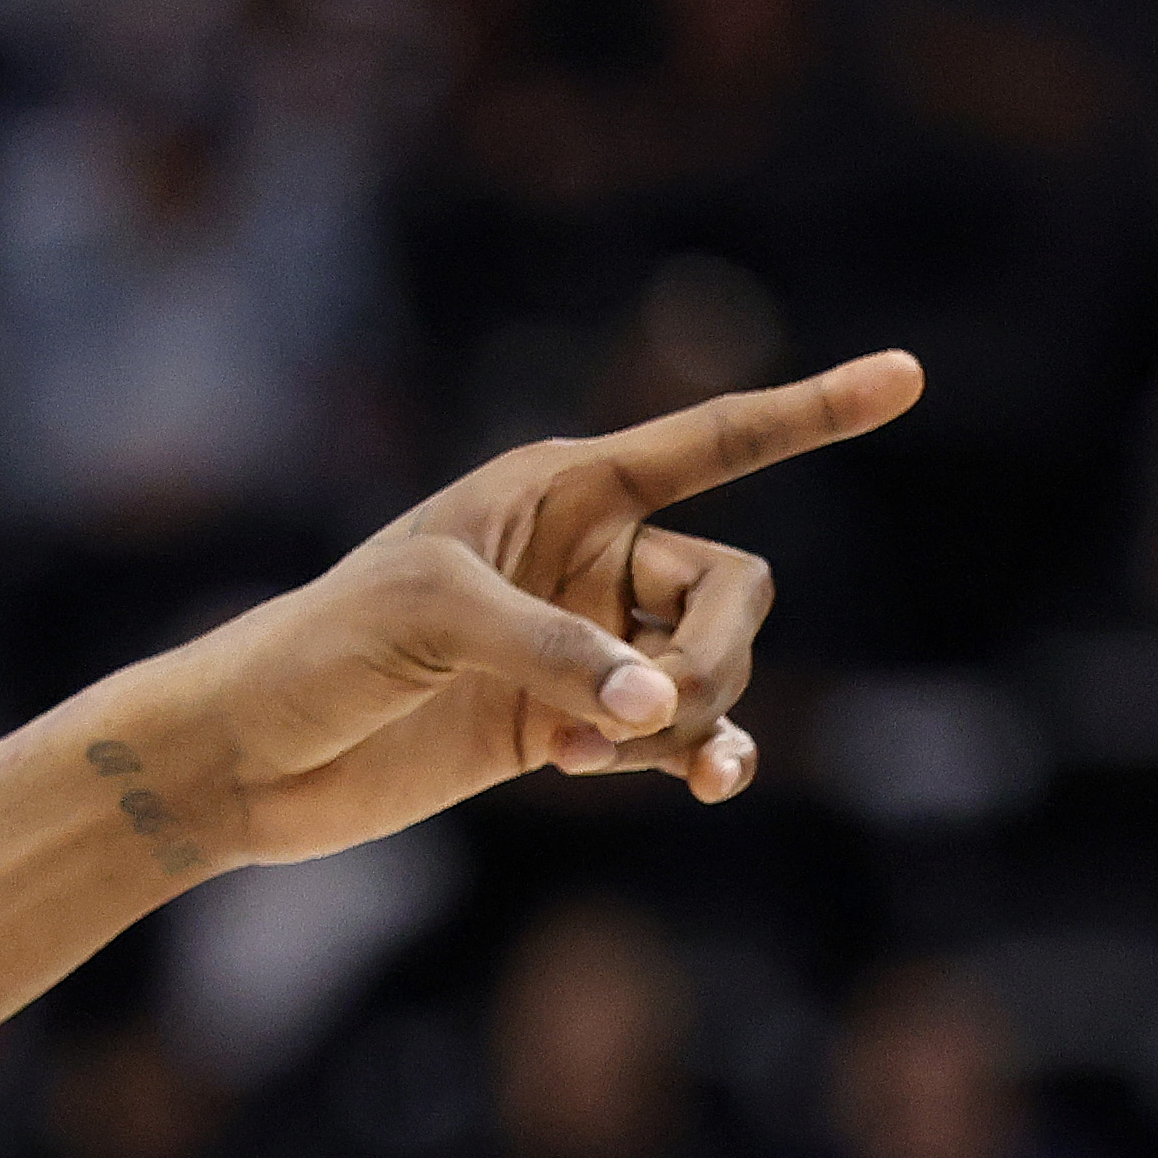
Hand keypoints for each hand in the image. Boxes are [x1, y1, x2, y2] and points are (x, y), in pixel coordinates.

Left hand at [106, 351, 925, 872]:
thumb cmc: (320, 651)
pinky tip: (709, 782)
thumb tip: (666, 713)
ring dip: (696, 713)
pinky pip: (676, 734)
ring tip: (614, 758)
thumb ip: (557, 658)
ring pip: (710, 666)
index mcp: (561, 490)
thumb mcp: (434, 622)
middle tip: (655, 712)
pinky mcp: (564, 731)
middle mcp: (587, 559)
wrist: (248, 759)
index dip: (809, 411)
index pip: (710, 443)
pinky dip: (698, 754)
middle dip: (719, 649)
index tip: (909, 376)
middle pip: (733, 587)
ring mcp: (581, 648)